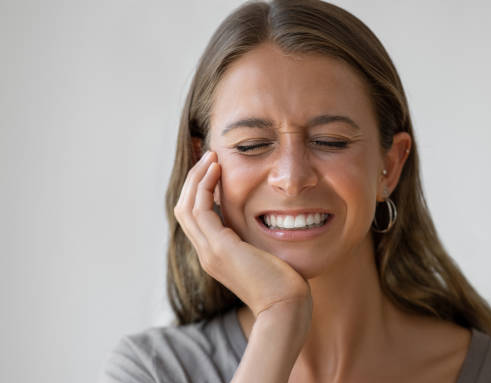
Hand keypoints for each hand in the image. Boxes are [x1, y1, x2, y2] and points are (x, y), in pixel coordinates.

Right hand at [173, 151, 311, 317]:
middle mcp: (206, 253)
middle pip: (184, 209)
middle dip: (193, 180)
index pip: (196, 218)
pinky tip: (218, 170)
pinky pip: (201, 209)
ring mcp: (209, 252)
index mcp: (215, 255)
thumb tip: (269, 221)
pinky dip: (205, 187)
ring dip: (197, 178)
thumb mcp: (266, 256)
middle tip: (207, 156)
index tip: (213, 169)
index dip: (200, 191)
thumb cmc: (284, 285)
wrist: (286, 308)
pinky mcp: (220, 248)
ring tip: (211, 157)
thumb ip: (257, 239)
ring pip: (187, 206)